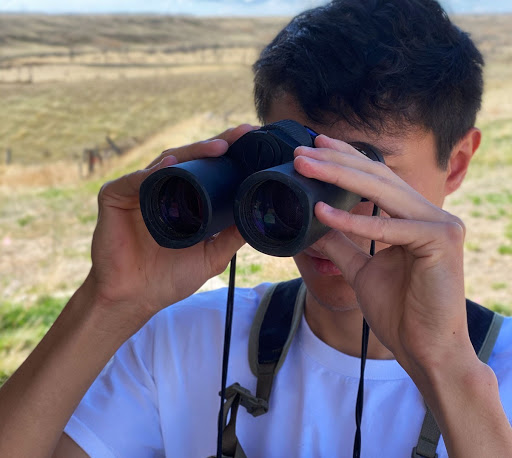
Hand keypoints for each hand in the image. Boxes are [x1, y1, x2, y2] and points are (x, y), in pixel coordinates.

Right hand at [86, 125, 255, 323]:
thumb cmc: (169, 278)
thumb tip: (257, 217)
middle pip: (189, 159)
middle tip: (241, 134)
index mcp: (182, 198)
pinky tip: (170, 165)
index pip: (206, 169)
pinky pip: (133, 181)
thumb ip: (231, 238)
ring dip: (192, 152)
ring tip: (219, 147)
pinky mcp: (114, 197)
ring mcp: (137, 190)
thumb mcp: (211, 256)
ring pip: (165, 162)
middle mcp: (161, 188)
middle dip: (216, 145)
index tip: (252, 142)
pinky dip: (151, 173)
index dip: (227, 156)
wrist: (134, 299)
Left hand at [294, 134, 473, 373]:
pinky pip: (390, 228)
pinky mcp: (441, 242)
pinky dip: (354, 221)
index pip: (376, 178)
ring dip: (339, 176)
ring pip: (383, 191)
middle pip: (377, 177)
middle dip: (335, 160)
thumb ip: (343, 243)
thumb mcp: (361, 269)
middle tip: (301, 150)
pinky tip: (322, 211)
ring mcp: (440, 224)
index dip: (346, 158)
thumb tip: (315, 223)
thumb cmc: (399, 310)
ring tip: (305, 166)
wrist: (424, 349)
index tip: (315, 145)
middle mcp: (429, 213)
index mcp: (414, 216)